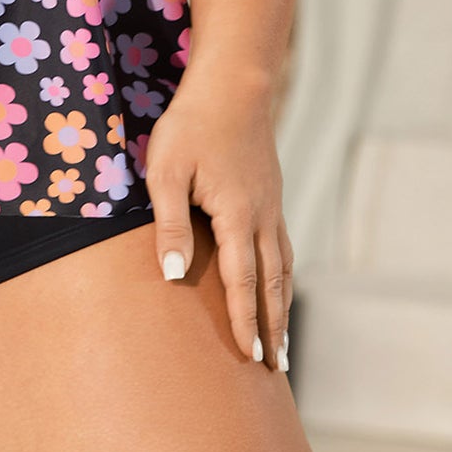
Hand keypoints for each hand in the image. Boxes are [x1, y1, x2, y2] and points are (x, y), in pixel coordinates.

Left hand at [144, 68, 294, 370]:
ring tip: (282, 339)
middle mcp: (262, 217)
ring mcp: (271, 204)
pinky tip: (279, 281)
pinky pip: (282, 245)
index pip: (244, 282)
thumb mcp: (167, 171)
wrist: (233, 83)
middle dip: (273, 327)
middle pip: (272, 284)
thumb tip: (172, 274)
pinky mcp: (270, 192)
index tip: (251, 358)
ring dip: (282, 306)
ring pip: (282, 266)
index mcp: (237, 216)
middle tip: (276, 368)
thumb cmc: (191, 124)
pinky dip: (284, 274)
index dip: (246, 322)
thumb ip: (170, 223)